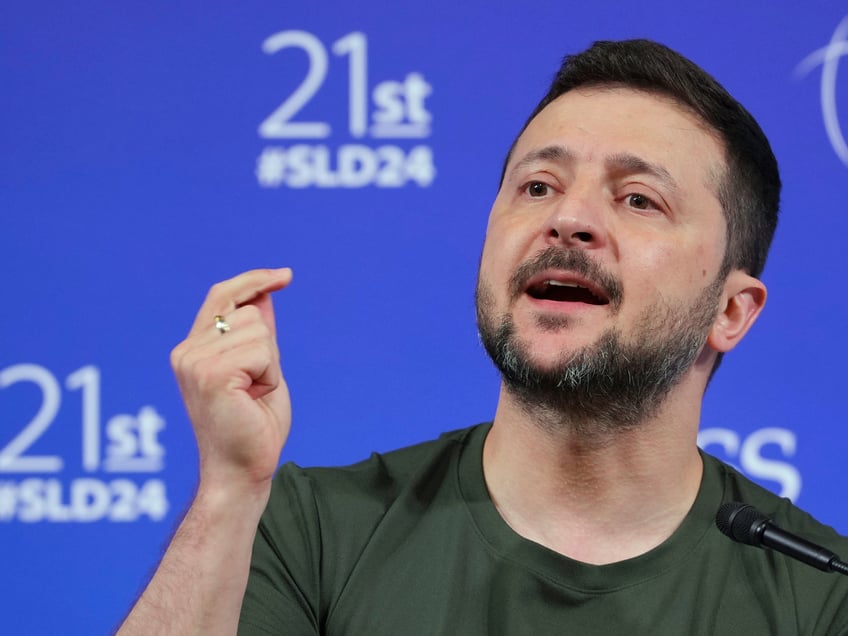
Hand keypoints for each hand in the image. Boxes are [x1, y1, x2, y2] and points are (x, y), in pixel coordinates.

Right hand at [170, 268, 293, 495]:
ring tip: (253, 396)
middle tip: (256, 389)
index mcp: (193, 349)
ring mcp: (195, 361)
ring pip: (260, 331)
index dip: (253, 281)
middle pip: (251, 314)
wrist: (243, 471)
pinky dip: (271, 376)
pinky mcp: (210, 374)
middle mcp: (187, 352)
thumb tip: (265, 295)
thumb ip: (258, 334)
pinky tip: (254, 399)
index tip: (285, 276)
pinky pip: (263, 351)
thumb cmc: (253, 427)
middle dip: (268, 350)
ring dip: (270, 366)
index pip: (222, 297)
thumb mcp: (261, 370)